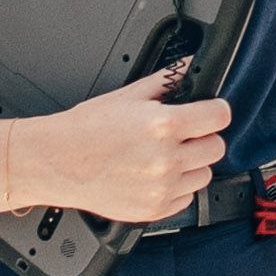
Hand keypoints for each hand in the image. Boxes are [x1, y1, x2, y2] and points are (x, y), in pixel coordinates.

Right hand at [13, 74, 231, 221]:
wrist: (54, 162)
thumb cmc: (85, 130)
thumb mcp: (128, 95)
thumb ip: (167, 80)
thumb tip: (191, 65)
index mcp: (163, 125)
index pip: (220, 116)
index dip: (215, 111)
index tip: (209, 112)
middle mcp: (166, 159)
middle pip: (216, 147)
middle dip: (202, 138)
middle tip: (182, 135)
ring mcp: (160, 188)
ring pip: (203, 175)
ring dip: (191, 165)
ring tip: (163, 156)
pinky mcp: (153, 210)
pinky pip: (185, 198)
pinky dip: (176, 188)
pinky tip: (153, 176)